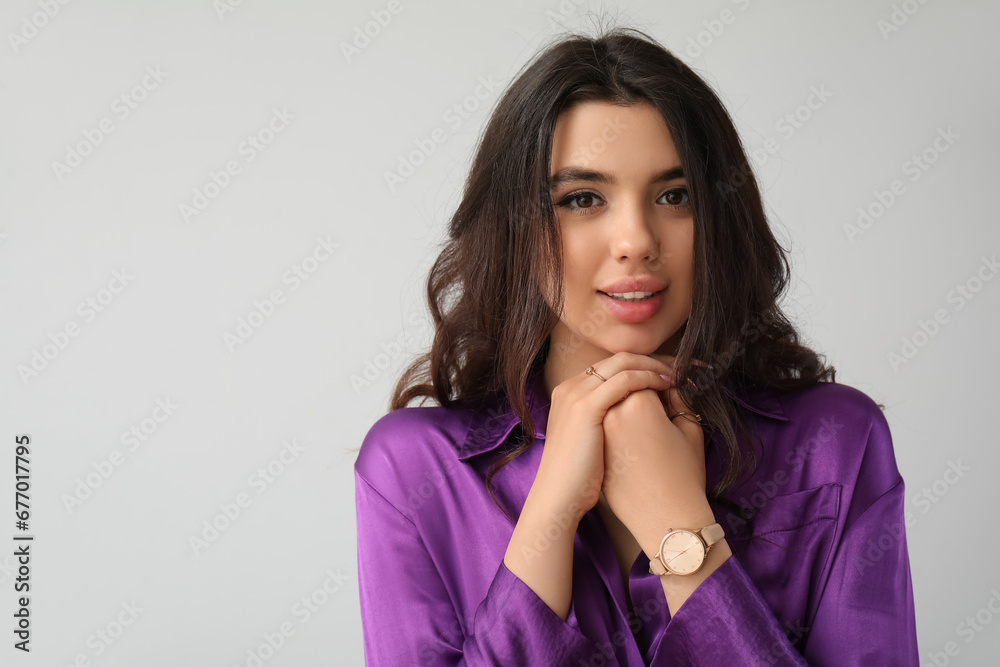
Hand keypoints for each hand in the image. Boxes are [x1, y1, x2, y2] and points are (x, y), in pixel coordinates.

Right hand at [532, 352, 675, 523]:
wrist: (558, 499)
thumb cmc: (579, 479)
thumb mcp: (590, 440)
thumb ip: (605, 420)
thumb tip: (633, 414)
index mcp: (570, 392)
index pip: (612, 366)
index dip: (642, 365)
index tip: (667, 372)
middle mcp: (570, 387)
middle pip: (619, 358)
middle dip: (652, 359)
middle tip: (679, 367)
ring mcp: (576, 394)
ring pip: (624, 363)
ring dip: (655, 365)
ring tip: (678, 375)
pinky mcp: (586, 407)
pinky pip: (626, 380)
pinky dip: (650, 378)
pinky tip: (668, 386)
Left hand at [599, 354, 714, 556]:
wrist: (665, 521)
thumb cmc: (685, 475)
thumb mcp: (690, 429)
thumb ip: (677, 399)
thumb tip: (667, 384)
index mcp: (637, 403)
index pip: (647, 377)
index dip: (663, 381)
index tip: (675, 389)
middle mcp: (611, 413)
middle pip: (624, 388)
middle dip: (641, 389)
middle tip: (661, 403)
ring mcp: (598, 432)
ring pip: (612, 407)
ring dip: (626, 406)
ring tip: (650, 423)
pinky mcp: (594, 450)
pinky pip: (606, 429)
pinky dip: (618, 428)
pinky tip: (637, 442)